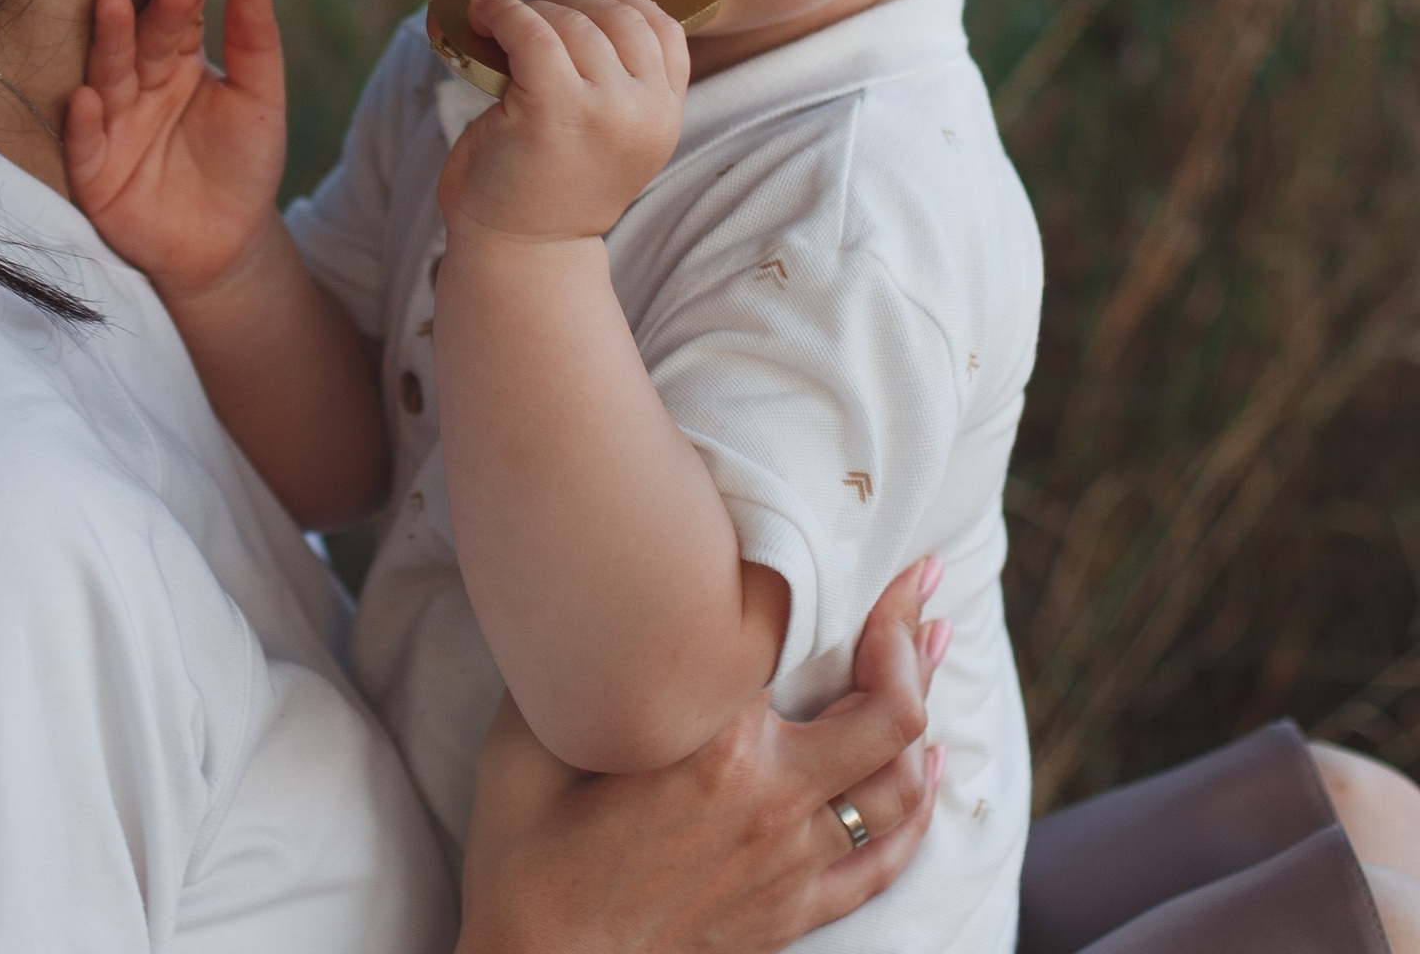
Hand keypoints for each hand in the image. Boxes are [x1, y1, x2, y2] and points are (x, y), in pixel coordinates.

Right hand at [65, 0, 285, 299]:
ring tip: (109, 8)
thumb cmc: (243, 163)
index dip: (182, 0)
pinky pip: (86, 145)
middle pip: (135, 46)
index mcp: (176, 63)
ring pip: (106, 81)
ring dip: (105, 46)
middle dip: (136, 17)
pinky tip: (86, 98)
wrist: (226, 244)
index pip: (176, 23)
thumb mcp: (258, 103)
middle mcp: (138, 86)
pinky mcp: (94, 172)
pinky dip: (83, 123)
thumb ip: (255, 48)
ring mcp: (112, 126)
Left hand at [437, 0, 686, 243]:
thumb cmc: (548, 183)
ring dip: (531, 10)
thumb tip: (576, 1)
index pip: (661, 25)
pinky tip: (483, 15)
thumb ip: (615, 80)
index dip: (613, 3)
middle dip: (567, 3)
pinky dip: (503, 13)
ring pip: (572, 21)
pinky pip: (532, 32)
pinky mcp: (553, 109)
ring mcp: (604, 110)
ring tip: (500, 22)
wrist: (520, 250)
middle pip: (615, 14)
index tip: (572, 13)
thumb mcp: (607, 131)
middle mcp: (645, 111)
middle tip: (528, 18)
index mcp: (665, 114)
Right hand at [456, 556, 946, 953]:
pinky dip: (919, 806)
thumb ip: (571, 668)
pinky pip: (885, 856)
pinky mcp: (794, 910)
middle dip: (911, 638)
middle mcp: (771, 796)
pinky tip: (929, 770)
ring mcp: (791, 859)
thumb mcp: (528, 739)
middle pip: (886, 710)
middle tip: (923, 586)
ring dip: (926, 709)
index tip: (861, 554)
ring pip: (899, 780)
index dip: (837, 595)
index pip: (796, 647)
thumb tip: (585, 602)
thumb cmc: (525, 856)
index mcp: (712, 743)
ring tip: (937, 647)